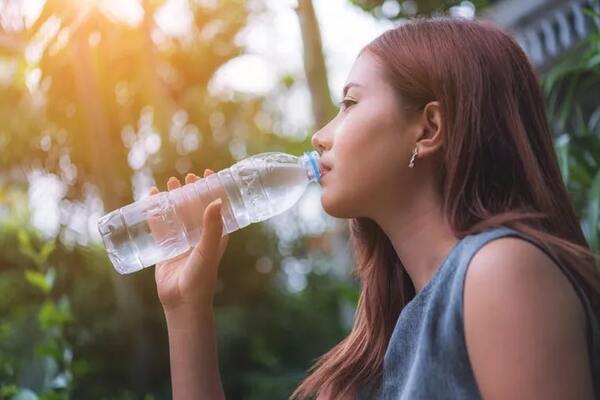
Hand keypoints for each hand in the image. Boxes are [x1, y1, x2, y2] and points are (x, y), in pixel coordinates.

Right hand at [149, 169, 229, 310]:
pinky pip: (160, 226)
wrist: (182, 302)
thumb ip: (212, 227)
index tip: (207, 173)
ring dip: (172, 198)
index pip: (215, 206)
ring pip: (177, 214)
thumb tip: (217, 200)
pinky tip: (151, 200)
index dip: (212, 189)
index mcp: (215, 234)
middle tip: (183, 178)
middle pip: (194, 207)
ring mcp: (182, 241)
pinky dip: (156, 212)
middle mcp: (199, 235)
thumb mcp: (208, 249)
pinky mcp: (166, 247)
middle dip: (189, 191)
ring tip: (167, 183)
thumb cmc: (201, 278)